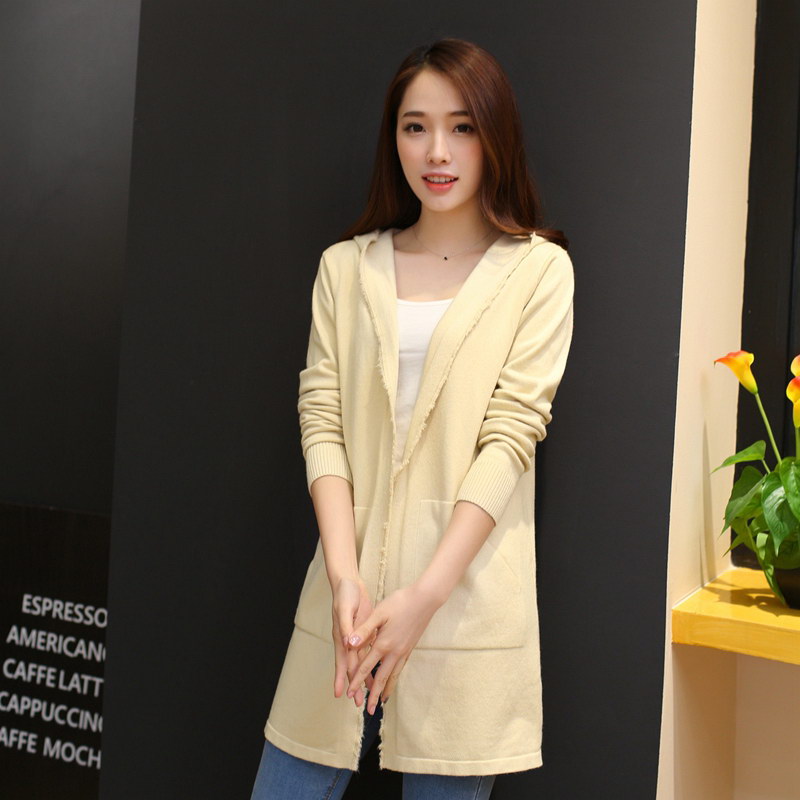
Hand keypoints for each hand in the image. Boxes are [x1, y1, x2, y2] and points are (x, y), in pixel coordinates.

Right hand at [331, 576, 376, 707]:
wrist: (348, 582)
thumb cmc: (344, 594)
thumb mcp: (344, 609)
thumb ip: (347, 626)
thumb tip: (347, 643)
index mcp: (342, 636)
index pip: (342, 662)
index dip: (342, 678)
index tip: (341, 694)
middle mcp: (347, 640)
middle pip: (352, 666)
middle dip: (354, 684)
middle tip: (357, 703)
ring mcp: (356, 638)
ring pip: (361, 661)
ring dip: (364, 677)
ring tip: (369, 693)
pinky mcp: (364, 632)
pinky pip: (368, 651)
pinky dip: (372, 662)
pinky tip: (377, 671)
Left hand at [343, 583, 442, 713]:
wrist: (425, 599)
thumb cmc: (400, 602)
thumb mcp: (379, 613)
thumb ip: (364, 629)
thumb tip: (349, 643)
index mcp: (383, 643)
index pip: (366, 667)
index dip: (356, 681)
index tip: (349, 694)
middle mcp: (394, 651)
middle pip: (381, 678)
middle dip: (372, 694)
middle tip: (368, 710)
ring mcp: (404, 651)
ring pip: (393, 675)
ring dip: (386, 690)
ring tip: (381, 702)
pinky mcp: (410, 647)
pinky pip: (400, 668)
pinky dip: (395, 678)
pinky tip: (393, 680)